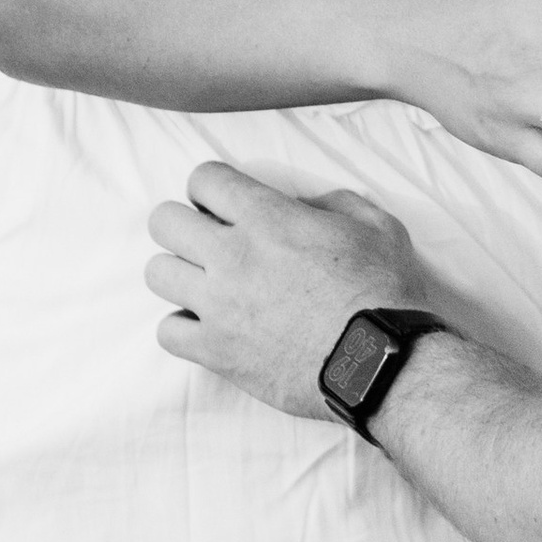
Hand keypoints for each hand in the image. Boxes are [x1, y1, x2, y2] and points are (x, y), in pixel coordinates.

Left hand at [146, 167, 428, 417]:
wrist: (382, 362)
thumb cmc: (384, 292)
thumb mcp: (374, 225)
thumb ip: (332, 203)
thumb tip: (302, 205)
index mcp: (267, 218)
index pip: (203, 178)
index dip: (213, 186)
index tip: (225, 203)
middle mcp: (232, 256)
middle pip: (163, 221)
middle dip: (183, 224)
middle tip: (209, 240)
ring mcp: (219, 306)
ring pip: (157, 273)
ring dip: (179, 273)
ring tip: (206, 284)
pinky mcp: (217, 352)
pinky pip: (167, 331)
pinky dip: (182, 326)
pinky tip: (208, 326)